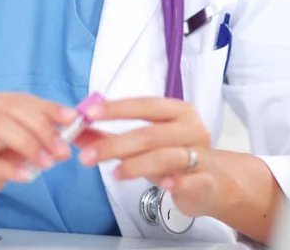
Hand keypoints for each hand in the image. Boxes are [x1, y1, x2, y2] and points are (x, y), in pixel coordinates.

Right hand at [0, 91, 76, 215]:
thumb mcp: (9, 155)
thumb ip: (31, 145)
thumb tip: (63, 141)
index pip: (22, 99)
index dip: (49, 108)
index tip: (73, 119)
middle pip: (12, 108)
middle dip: (42, 128)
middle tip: (62, 149)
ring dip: (28, 144)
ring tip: (46, 163)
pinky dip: (4, 166)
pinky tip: (23, 176)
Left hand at [75, 97, 228, 218]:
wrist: (212, 183)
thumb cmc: (174, 155)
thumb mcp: (144, 142)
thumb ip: (110, 135)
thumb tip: (77, 129)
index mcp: (177, 111)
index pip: (144, 104)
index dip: (116, 109)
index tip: (89, 114)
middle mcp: (191, 128)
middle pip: (149, 133)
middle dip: (114, 144)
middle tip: (87, 155)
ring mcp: (201, 154)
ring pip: (165, 155)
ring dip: (135, 165)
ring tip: (114, 174)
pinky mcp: (206, 180)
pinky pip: (189, 179)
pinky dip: (175, 181)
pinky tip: (162, 184)